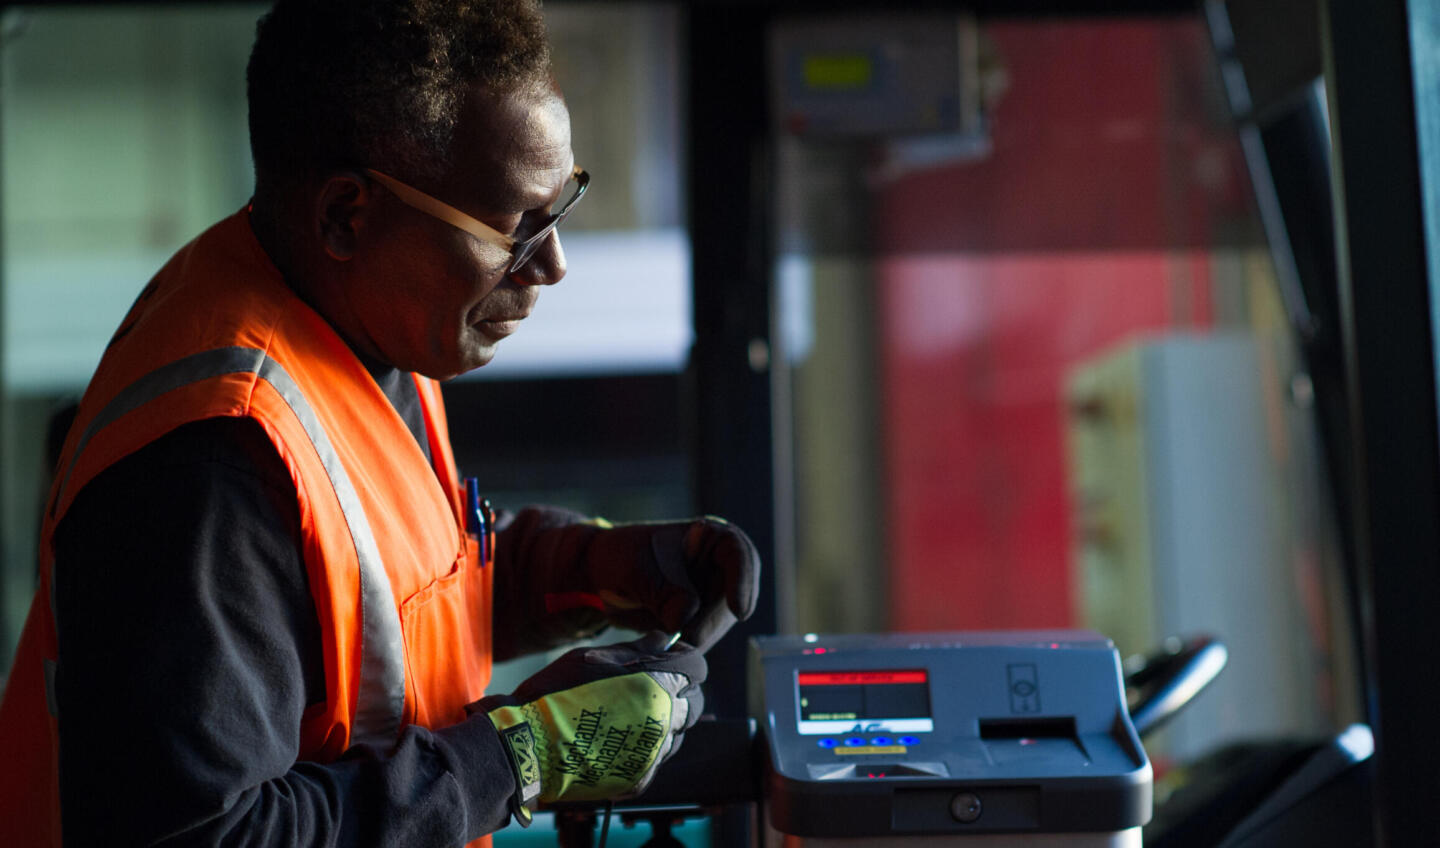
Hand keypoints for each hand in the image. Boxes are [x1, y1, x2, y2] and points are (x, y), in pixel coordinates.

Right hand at [469, 632, 705, 823]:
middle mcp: (662, 723)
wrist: (528, 746)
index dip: (683, 659)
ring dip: (665, 723)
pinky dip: (645, 749)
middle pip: (694, 704)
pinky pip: (655, 761)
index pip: (696, 668)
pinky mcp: (639, 780)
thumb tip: (663, 641)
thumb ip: (637, 649)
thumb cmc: (557, 693)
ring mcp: (652, 756)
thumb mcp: (595, 658)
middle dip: (681, 692)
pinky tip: (617, 740)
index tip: (669, 658)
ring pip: (677, 735)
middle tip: (652, 687)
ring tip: (630, 716)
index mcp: (656, 686)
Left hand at [583, 517, 759, 651]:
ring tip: (660, 641)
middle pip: (732, 599)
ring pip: (716, 626)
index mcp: (711, 538)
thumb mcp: (636, 567)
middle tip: (684, 640)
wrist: (601, 575)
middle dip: (709, 624)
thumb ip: (663, 591)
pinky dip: (683, 648)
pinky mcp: (699, 622)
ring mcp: (711, 597)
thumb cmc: (620, 555)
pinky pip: (699, 640)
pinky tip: (661, 647)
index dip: (743, 582)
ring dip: (693, 639)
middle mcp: (720, 569)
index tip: (738, 611)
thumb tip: (684, 621)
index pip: (738, 555)